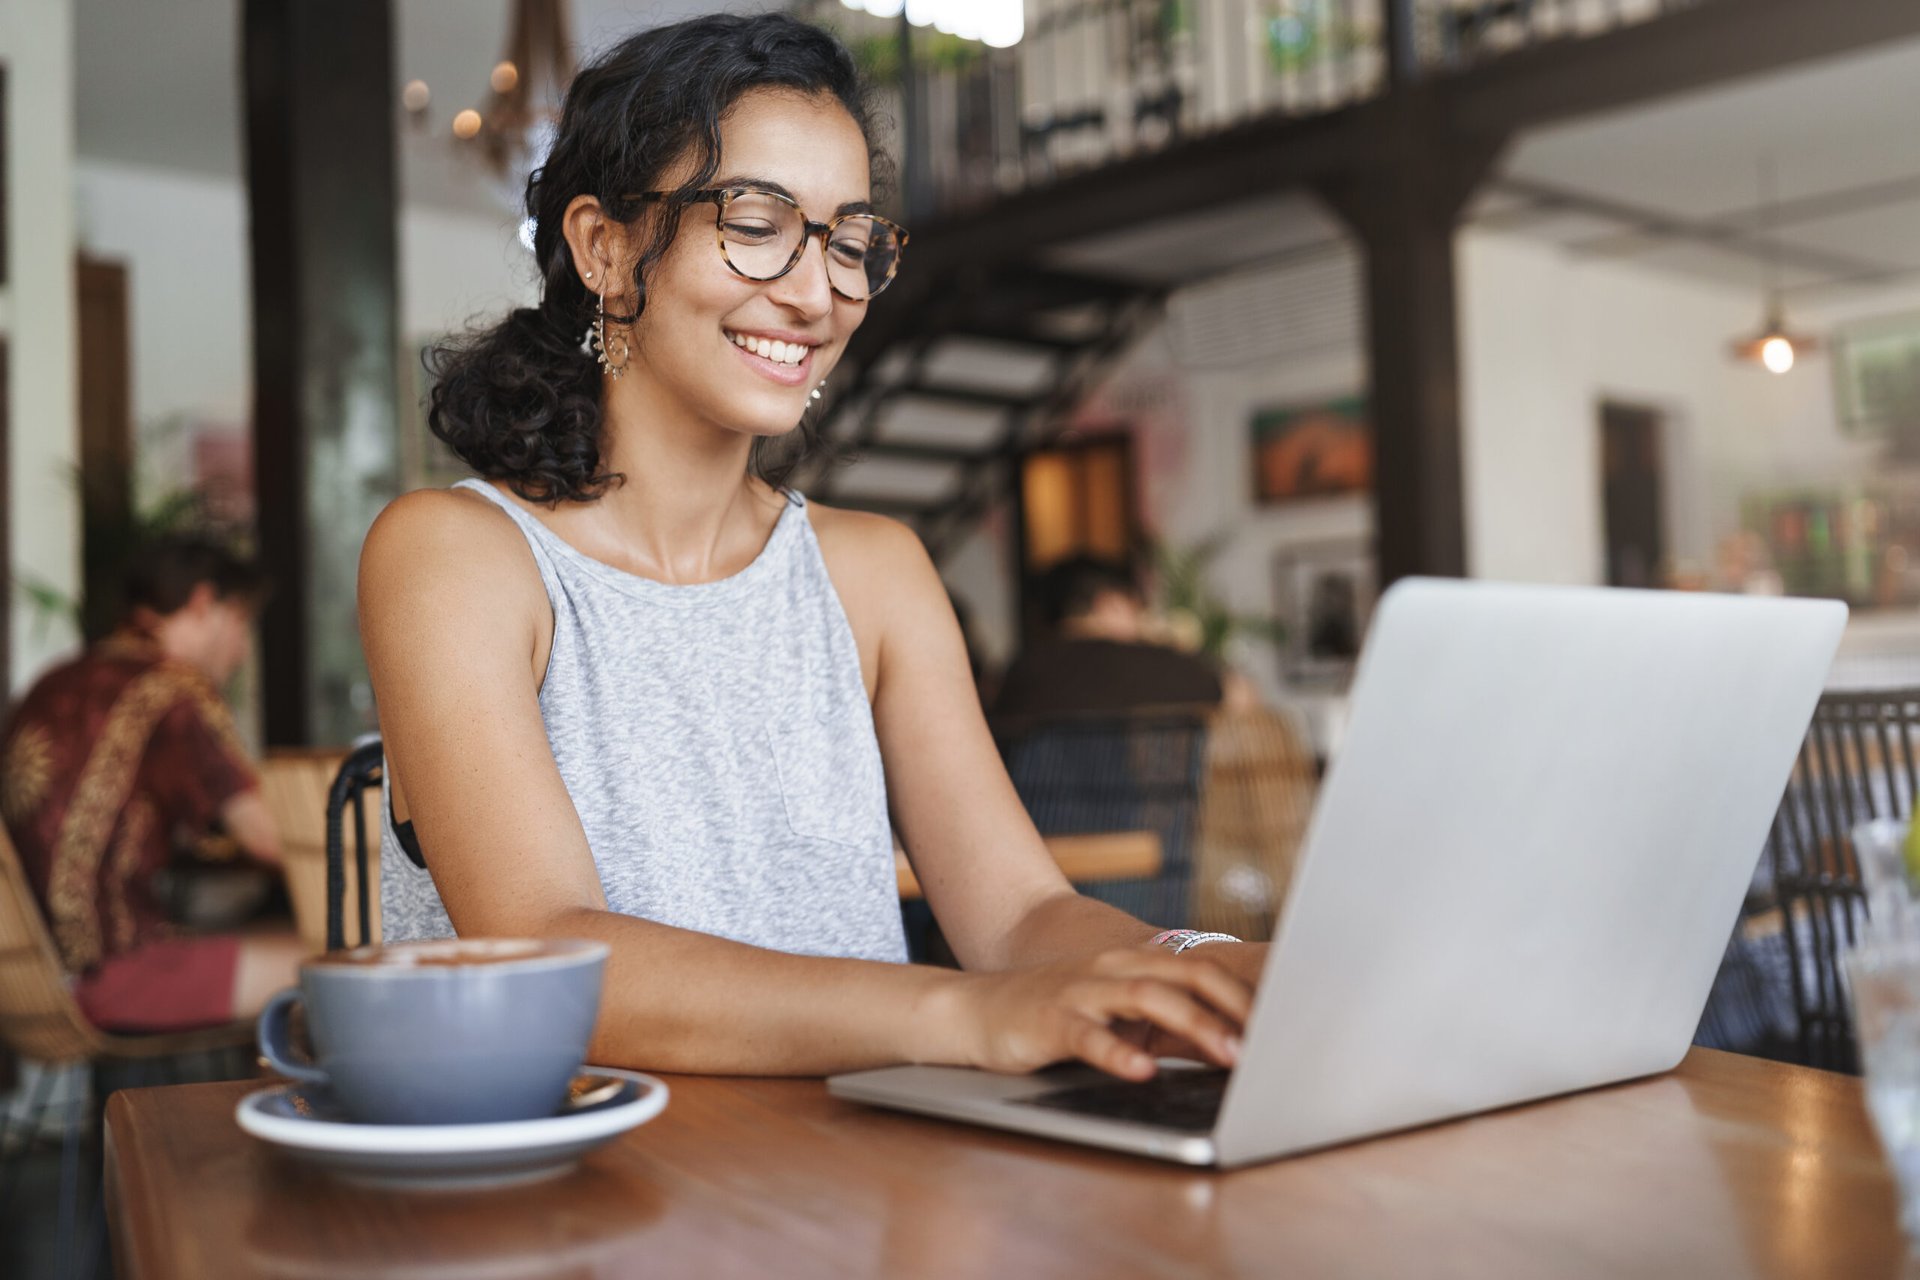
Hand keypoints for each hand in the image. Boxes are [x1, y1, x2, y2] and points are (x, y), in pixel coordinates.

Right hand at [942, 948, 1252, 1079]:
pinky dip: (1119, 1051)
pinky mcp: (1050, 1020)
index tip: (1283, 1024)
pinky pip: (1088, 1034)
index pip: (1202, 970)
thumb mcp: (1115, 1016)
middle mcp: (1111, 968)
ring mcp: (1081, 991)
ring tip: (1228, 1055)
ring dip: (1194, 1025)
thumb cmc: (1051, 1017)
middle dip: (1231, 1008)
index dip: (1245, 995)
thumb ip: (1165, 1023)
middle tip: (1268, 1044)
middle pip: (1184, 977)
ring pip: (1147, 997)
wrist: (973, 1009)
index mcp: (1132, 964)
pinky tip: (1142, 1070)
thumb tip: (1229, 1043)